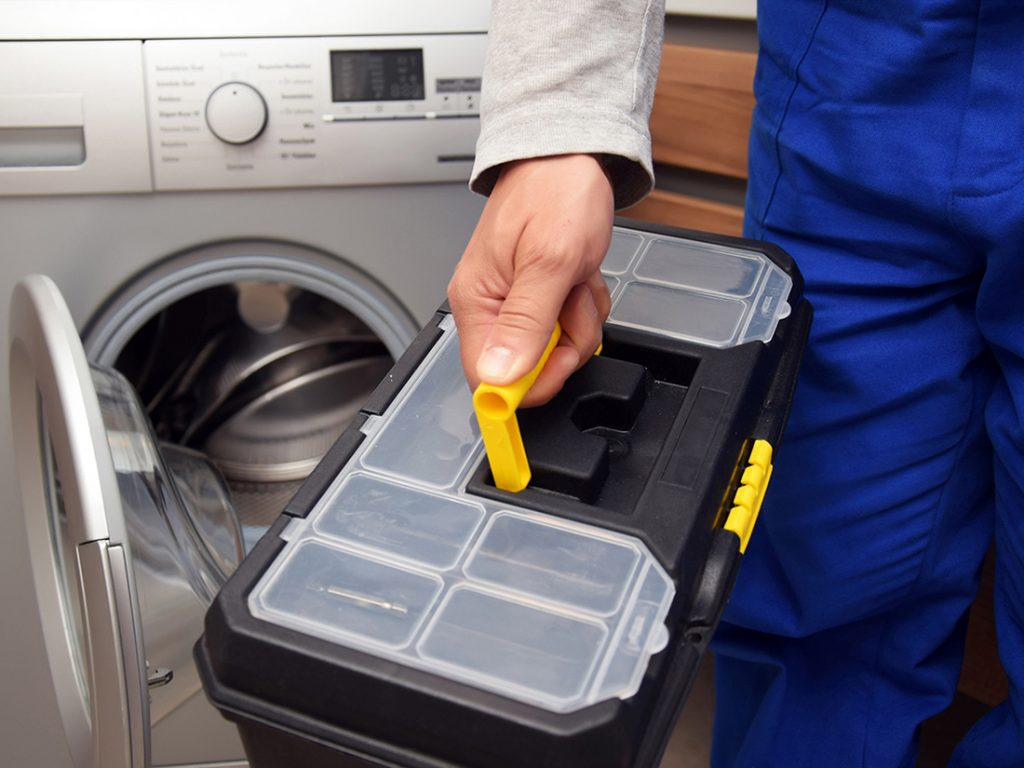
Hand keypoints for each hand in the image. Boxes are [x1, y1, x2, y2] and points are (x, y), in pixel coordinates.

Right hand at [448, 154, 613, 405]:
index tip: (559, 363)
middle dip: (565, 343)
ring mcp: (514, 302)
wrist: (569, 156)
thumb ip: (526, 323)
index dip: (528, 383)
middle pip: (527, 369)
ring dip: (579, 321)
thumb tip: (498, 376)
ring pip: (554, 349)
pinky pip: (566, 327)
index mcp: (476, 302)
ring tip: (577, 279)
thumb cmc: (556, 192)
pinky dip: (583, 306)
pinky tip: (579, 277)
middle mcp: (489, 307)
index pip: (487, 378)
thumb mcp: (551, 261)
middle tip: (573, 302)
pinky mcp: (536, 296)